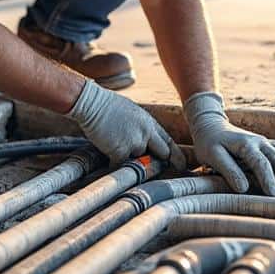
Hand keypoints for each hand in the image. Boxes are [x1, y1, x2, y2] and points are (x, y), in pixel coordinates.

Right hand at [69, 79, 186, 167]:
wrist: (92, 103)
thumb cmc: (108, 106)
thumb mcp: (132, 114)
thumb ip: (141, 128)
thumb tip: (144, 142)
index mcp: (149, 123)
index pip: (168, 142)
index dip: (176, 155)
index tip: (182, 166)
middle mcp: (146, 134)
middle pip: (161, 155)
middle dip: (158, 163)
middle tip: (155, 170)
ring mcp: (134, 143)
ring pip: (138, 161)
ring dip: (130, 161)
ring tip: (118, 153)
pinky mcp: (120, 151)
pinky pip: (121, 166)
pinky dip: (114, 165)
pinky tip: (108, 160)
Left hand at [183, 92, 274, 195]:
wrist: (212, 126)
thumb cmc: (209, 143)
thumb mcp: (212, 155)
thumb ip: (228, 170)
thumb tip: (243, 188)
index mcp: (245, 144)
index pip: (260, 163)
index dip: (268, 178)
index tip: (274, 195)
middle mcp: (259, 141)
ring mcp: (265, 142)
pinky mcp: (267, 144)